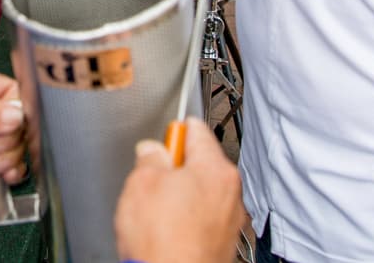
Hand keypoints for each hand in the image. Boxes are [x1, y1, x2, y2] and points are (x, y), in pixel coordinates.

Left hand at [0, 69, 26, 196]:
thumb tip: (15, 115)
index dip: (15, 111)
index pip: (15, 92)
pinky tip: (1, 171)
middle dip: (9, 138)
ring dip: (9, 155)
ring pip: (19, 142)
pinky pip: (16, 161)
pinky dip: (12, 168)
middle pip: (20, 121)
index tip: (3, 125)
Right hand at [114, 119, 247, 262]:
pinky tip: (167, 231)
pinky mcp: (223, 243)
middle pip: (200, 163)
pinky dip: (187, 220)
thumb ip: (149, 157)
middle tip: (153, 181)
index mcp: (216, 169)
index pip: (196, 129)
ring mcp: (229, 221)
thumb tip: (151, 151)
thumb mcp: (142, 182)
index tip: (163, 139)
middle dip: (175, 168)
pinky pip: (203, 219)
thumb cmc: (163, 242)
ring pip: (201, 193)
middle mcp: (231, 193)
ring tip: (157, 212)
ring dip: (181, 196)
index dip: (173, 131)